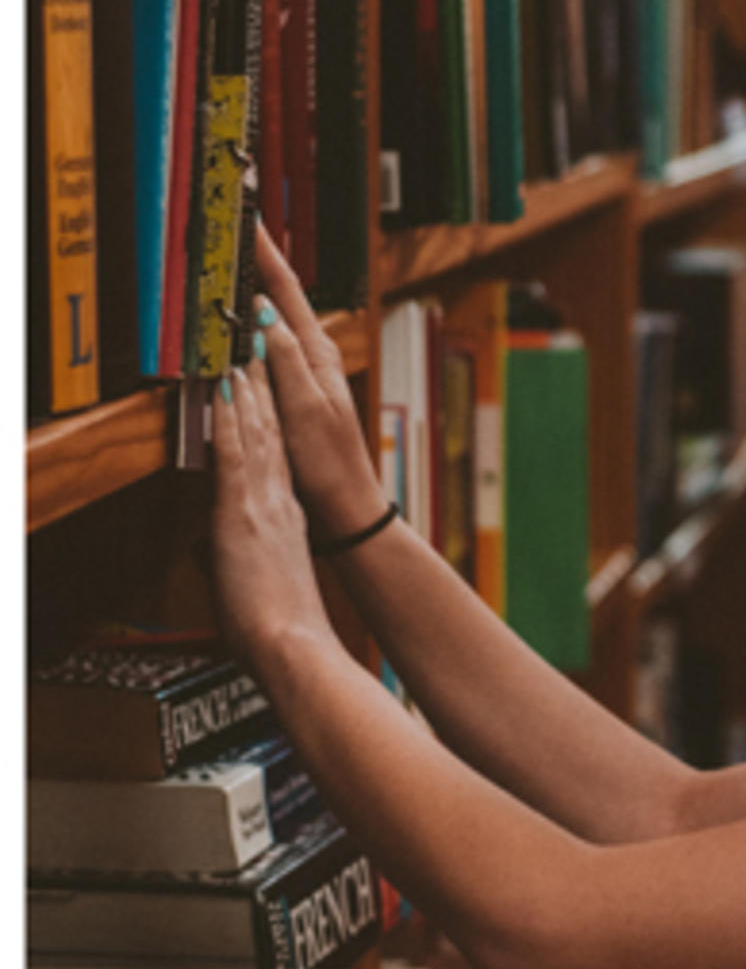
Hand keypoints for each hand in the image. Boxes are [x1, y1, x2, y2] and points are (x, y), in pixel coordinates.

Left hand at [209, 359, 335, 659]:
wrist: (292, 644)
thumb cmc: (278, 628)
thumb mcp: (252, 583)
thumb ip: (227, 558)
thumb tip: (203, 553)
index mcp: (286, 519)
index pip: (275, 459)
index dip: (270, 420)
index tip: (263, 389)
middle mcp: (278, 502)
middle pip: (271, 435)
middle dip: (263, 391)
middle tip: (258, 351)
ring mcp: (262, 503)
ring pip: (256, 433)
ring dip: (249, 391)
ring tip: (245, 354)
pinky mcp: (242, 510)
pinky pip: (236, 452)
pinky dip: (232, 418)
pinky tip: (227, 391)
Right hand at [250, 221, 387, 540]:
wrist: (346, 505)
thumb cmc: (329, 463)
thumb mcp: (305, 409)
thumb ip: (286, 361)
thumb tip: (264, 315)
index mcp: (318, 352)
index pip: (285, 291)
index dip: (264, 252)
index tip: (246, 218)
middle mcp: (314, 355)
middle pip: (279, 295)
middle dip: (256, 258)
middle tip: (231, 224)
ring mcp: (305, 371)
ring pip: (271, 317)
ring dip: (252, 287)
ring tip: (229, 256)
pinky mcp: (294, 389)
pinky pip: (266, 345)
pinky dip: (250, 324)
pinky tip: (236, 320)